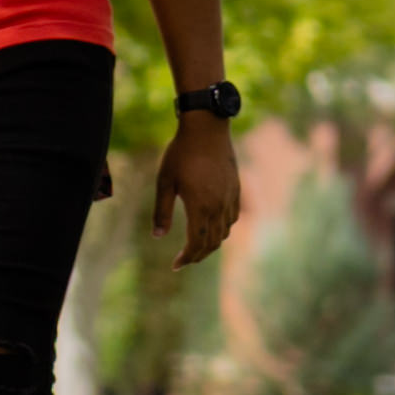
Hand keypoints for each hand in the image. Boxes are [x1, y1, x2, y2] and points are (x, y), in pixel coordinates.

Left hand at [151, 115, 246, 269]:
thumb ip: (161, 211)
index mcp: (200, 206)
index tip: (176, 265)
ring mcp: (230, 198)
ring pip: (224, 232)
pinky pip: (233, 218)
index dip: (187, 258)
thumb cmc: (180, 153)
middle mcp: (219, 206)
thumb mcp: (164, 182)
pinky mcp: (236, 189)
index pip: (197, 243)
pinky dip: (222, 229)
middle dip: (198, 255)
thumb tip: (158, 236)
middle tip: (184, 260)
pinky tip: (212, 228)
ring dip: (211, 244)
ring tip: (195, 247)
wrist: (207, 128)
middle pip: (212, 242)